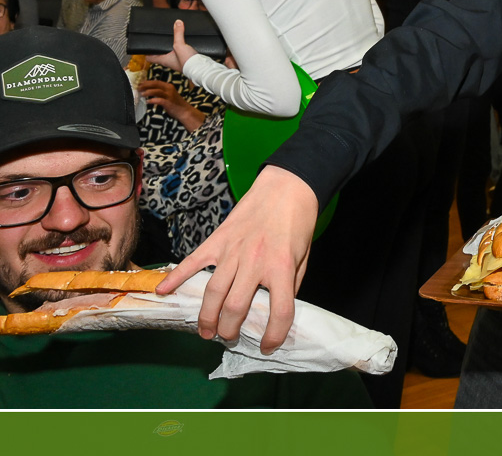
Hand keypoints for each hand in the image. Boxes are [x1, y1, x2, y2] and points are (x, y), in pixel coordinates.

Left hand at [138, 79, 205, 130]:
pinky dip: (152, 100)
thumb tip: (148, 91)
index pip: (156, 82)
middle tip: (138, 88)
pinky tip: (147, 102)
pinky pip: (159, 100)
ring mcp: (169, 96)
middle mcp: (169, 89)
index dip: (147, 82)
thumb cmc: (175, 104)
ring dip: (148, 92)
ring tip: (142, 94)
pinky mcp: (169, 103)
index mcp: (169, 86)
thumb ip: (161, 92)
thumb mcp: (169, 95)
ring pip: (156, 91)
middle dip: (145, 85)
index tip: (140, 84)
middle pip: (155, 84)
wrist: (185, 112)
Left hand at [144, 19, 198, 72]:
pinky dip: (180, 49)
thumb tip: (177, 22)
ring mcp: (177, 61)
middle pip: (160, 54)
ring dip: (170, 48)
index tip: (148, 45)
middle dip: (160, 47)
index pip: (150, 57)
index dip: (147, 51)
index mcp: (163, 59)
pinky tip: (183, 43)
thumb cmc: (187, 61)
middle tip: (160, 39)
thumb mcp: (180, 44)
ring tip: (171, 39)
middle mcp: (169, 61)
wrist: (201, 68)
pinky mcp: (185, 60)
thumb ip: (178, 33)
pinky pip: (179, 53)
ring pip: (170, 53)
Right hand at [155, 166, 318, 350]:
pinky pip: (193, 262)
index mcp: (283, 267)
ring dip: (207, 317)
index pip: (280, 311)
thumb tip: (274, 310)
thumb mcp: (304, 257)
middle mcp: (256, 261)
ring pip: (213, 292)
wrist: (286, 188)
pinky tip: (163, 292)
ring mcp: (233, 250)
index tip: (268, 347)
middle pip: (235, 307)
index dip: (274, 335)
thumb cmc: (298, 224)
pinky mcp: (218, 239)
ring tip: (207, 332)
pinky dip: (176, 277)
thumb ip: (290, 285)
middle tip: (228, 337)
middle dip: (229, 330)